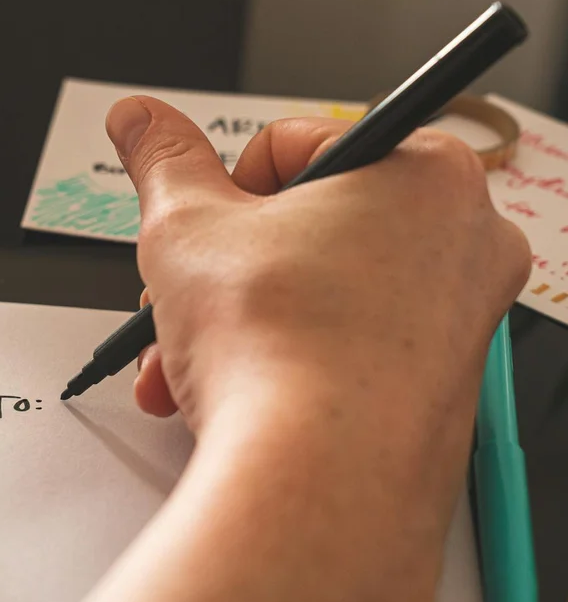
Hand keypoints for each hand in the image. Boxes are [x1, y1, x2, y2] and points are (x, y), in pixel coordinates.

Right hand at [115, 97, 528, 433]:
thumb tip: (141, 119)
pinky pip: (339, 347)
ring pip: (313, 293)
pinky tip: (221, 391)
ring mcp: (457, 319)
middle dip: (220, 269)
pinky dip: (276, 361)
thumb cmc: (279, 350)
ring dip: (229, 322)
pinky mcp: (437, 385)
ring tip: (182, 358)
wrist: (316, 483)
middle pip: (303, 227)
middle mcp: (461, 240)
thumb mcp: (186, 226)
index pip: (293, 146)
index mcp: (421, 173)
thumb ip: (161, 159)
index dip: (222, 190)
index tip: (198, 227)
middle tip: (182, 295)